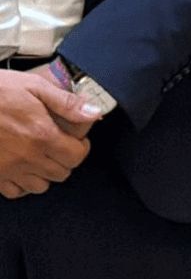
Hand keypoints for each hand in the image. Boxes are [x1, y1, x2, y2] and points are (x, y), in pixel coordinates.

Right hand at [0, 71, 97, 195]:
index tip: (76, 140)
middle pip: (61, 173)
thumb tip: (94, 113)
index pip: (76, 156)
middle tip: (58, 146)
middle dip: (65, 160)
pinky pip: (15, 191)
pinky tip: (21, 168)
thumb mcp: (34, 87)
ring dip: (45, 173)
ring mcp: (7, 169)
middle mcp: (27, 157)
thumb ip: (66, 103)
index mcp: (42, 134)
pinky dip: (21, 184)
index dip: (81, 147)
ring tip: (40, 156)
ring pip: (40, 186)